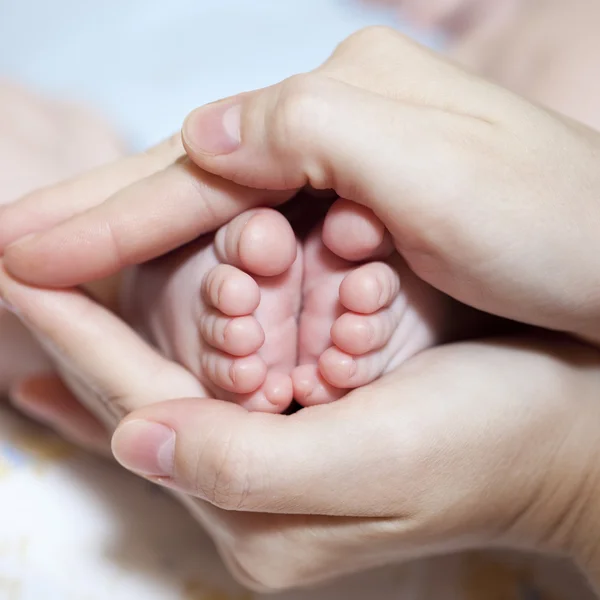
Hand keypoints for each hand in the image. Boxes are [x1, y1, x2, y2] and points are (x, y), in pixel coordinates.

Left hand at [2, 267, 599, 591]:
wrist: (561, 435)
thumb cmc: (486, 443)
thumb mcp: (371, 465)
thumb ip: (245, 464)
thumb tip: (131, 437)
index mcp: (261, 517)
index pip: (143, 411)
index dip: (78, 343)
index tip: (19, 281)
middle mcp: (257, 496)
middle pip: (149, 402)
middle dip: (94, 334)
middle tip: (32, 277)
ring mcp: (278, 462)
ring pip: (181, 385)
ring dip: (130, 333)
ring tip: (64, 295)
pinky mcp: (304, 429)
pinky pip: (220, 379)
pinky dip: (181, 343)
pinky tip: (142, 328)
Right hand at [4, 30, 599, 346]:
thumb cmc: (552, 225)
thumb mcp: (430, 165)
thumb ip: (302, 133)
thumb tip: (201, 131)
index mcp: (338, 103)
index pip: (194, 165)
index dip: (108, 213)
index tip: (25, 252)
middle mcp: (332, 131)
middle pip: (191, 183)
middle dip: (99, 221)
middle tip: (11, 253)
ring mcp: (345, 178)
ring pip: (219, 216)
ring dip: (139, 246)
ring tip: (56, 266)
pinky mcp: (363, 224)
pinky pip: (262, 244)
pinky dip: (206, 265)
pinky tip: (166, 277)